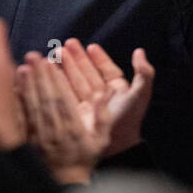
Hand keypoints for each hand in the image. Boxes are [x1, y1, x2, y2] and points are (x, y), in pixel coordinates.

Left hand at [16, 50, 111, 183]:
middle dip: (39, 76)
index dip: (55, 81)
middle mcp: (55, 132)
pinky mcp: (28, 140)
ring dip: (27, 86)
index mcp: (74, 130)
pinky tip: (15, 87)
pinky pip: (22, 119)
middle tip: (34, 56)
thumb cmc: (86, 156)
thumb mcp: (101, 139)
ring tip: (23, 66)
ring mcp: (39, 137)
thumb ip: (102, 117)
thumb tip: (101, 94)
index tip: (50, 63)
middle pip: (46, 100)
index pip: (63, 100)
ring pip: (32, 107)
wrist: (66, 181)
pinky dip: (18, 102)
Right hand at [55, 39, 154, 157]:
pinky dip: (56, 83)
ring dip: (64, 68)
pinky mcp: (74, 114)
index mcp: (117, 90)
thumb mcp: (139, 94)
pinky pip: (65, 94)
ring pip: (74, 82)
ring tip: (53, 55)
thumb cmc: (128, 120)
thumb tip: (139, 51)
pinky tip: (49, 73)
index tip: (91, 47)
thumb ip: (143, 73)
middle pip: (86, 73)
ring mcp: (87, 105)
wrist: (114, 146)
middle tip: (64, 46)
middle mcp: (101, 96)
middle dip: (75, 59)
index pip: (106, 70)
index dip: (98, 58)